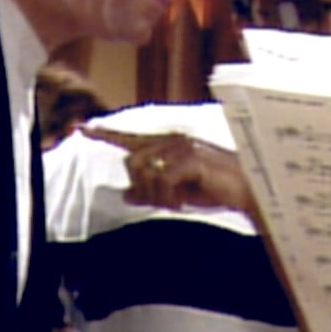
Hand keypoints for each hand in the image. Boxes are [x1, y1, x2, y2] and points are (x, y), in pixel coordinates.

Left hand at [80, 125, 253, 212]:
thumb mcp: (178, 192)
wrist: (249, 190)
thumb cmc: (217, 188)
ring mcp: (183, 147)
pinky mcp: (191, 158)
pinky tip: (182, 203)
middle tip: (165, 204)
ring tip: (176, 203)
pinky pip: (161, 180)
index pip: (131, 138)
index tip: (81, 127)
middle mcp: (174, 139)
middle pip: (132, 162)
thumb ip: (153, 190)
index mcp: (170, 144)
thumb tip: (127, 194)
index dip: (105, 134)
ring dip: (155, 195)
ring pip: (145, 171)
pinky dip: (167, 197)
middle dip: (142, 188)